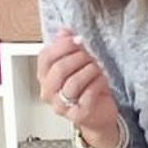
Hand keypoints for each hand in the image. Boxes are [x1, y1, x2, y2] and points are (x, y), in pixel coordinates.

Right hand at [36, 28, 121, 147]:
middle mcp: (49, 93)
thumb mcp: (77, 64)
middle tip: (90, 56)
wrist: (99, 115)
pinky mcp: (79, 115)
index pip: (46, 57)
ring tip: (97, 68)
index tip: (77, 39)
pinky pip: (88, 94)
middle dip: (78, 58)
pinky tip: (102, 79)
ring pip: (73, 82)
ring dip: (89, 70)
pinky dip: (98, 82)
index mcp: (44, 77)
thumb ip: (68, 47)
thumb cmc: (87, 89)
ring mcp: (62, 106)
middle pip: (59, 69)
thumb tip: (64, 31)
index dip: (63, 45)